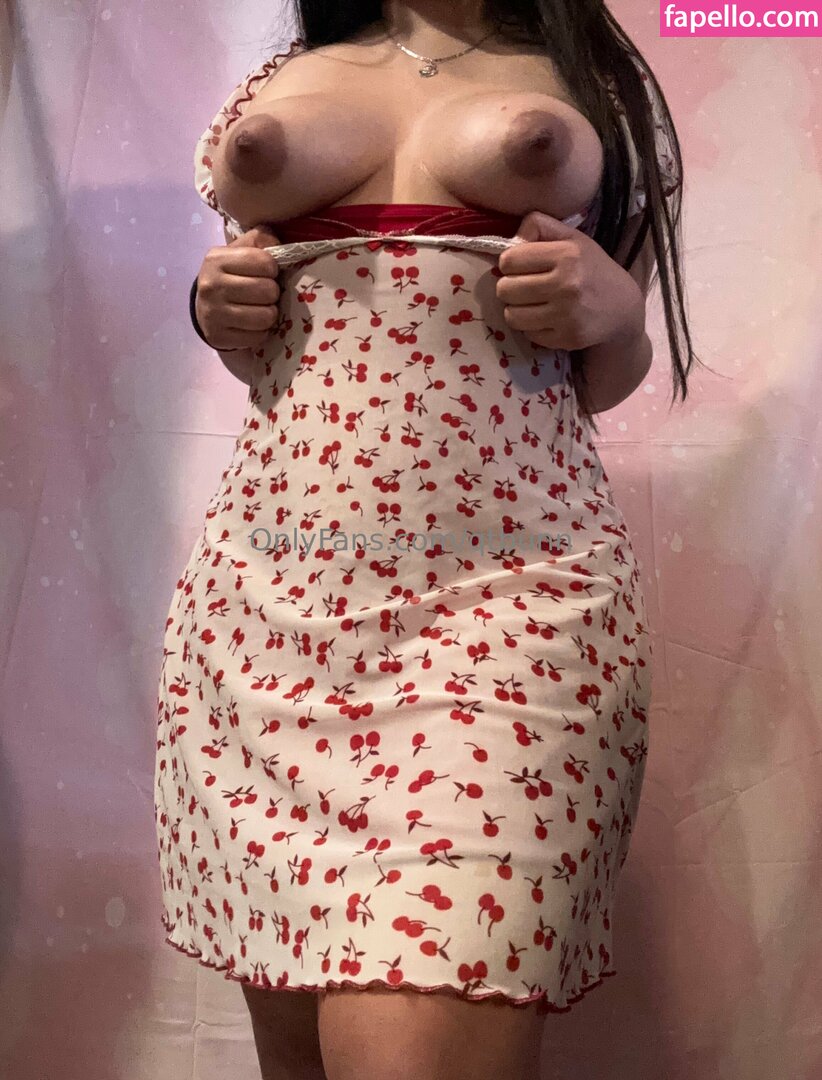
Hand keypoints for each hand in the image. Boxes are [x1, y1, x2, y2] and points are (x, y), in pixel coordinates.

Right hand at [195, 226, 281, 350]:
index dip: (273, 268)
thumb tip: (278, 243)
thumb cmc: (230, 275)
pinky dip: (261, 332)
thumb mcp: (240, 250)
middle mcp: (212, 285)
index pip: (265, 262)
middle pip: (268, 290)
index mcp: (217, 259)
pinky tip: (252, 324)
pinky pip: (259, 336)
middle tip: (264, 293)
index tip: (266, 272)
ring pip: (266, 316)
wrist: (204, 307)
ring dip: (269, 313)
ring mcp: (214, 313)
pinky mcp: (219, 336)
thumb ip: (261, 239)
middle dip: (272, 292)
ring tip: (261, 308)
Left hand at [496, 211, 644, 351]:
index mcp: (567, 255)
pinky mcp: (566, 338)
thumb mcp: (572, 238)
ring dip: (516, 309)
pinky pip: (528, 334)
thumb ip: (540, 226)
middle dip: (509, 287)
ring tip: (531, 303)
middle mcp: (566, 285)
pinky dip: (532, 327)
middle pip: (505, 289)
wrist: (622, 308)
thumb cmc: (591, 269)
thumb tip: (512, 238)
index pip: (509, 260)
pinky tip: (546, 318)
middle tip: (523, 287)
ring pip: (511, 316)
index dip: (509, 262)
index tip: (520, 266)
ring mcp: (566, 315)